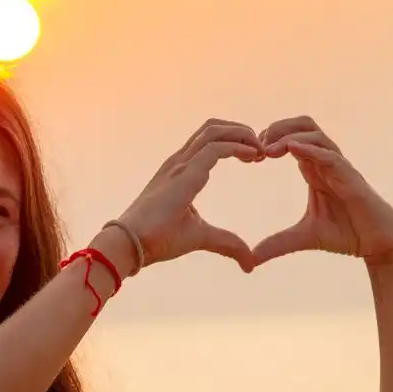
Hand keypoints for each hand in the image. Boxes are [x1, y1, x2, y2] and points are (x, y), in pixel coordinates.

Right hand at [118, 118, 261, 272]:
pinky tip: (253, 156)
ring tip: (260, 150)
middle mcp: (179, 162)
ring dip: (242, 135)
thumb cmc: (157, 239)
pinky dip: (238, 147)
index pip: (208, 141)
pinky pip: (216, 148)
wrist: (131, 244)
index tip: (255, 157)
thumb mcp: (201, 237)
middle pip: (213, 128)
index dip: (234, 141)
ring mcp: (181, 164)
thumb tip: (249, 264)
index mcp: (180, 171)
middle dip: (241, 131)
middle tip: (262, 149)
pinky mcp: (185, 173)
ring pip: (215, 131)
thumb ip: (226, 243)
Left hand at [252, 116, 392, 267]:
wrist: (379, 244)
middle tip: (257, 145)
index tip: (250, 155)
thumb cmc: (347, 234)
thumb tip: (251, 259)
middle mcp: (327, 163)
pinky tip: (292, 149)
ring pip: (316, 135)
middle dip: (278, 128)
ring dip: (289, 136)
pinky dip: (311, 149)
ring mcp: (340, 168)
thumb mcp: (303, 238)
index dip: (270, 139)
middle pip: (303, 125)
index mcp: (314, 170)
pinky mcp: (352, 178)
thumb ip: (277, 244)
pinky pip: (331, 156)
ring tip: (268, 150)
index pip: (292, 138)